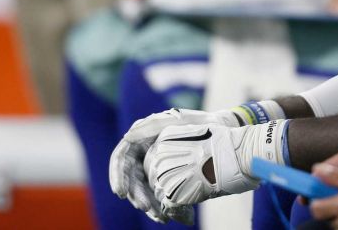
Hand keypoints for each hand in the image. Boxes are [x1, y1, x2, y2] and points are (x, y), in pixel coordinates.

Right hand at [110, 109, 239, 222]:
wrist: (220, 134)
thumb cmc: (196, 123)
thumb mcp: (175, 120)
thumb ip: (150, 126)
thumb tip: (126, 136)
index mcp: (139, 140)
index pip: (120, 159)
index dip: (117, 176)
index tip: (120, 192)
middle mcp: (143, 155)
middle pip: (131, 179)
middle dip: (136, 195)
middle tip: (145, 207)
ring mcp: (153, 168)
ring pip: (143, 190)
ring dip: (148, 204)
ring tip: (158, 216)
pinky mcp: (165, 180)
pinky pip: (157, 195)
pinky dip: (159, 206)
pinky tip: (164, 217)